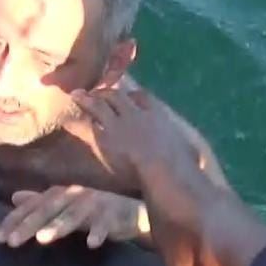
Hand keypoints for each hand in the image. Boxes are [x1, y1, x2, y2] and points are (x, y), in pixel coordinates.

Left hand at [0, 185, 148, 248]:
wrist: (128, 211)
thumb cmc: (91, 209)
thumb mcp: (64, 205)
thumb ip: (40, 202)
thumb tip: (14, 197)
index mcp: (59, 194)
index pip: (32, 206)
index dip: (15, 220)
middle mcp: (73, 195)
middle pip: (48, 210)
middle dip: (29, 225)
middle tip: (13, 241)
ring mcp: (93, 204)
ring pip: (73, 216)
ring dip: (59, 226)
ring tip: (44, 239)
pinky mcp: (111, 215)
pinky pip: (104, 225)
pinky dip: (98, 233)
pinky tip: (91, 244)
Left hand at [73, 88, 224, 189]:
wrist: (165, 172)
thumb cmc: (183, 167)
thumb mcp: (189, 152)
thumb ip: (188, 150)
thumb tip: (194, 157)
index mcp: (159, 115)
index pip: (143, 98)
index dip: (134, 97)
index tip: (129, 97)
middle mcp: (138, 114)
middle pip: (119, 96)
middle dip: (108, 93)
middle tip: (98, 92)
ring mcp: (121, 123)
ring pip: (102, 103)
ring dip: (89, 99)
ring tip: (77, 95)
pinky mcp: (107, 136)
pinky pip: (91, 123)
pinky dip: (81, 118)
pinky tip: (71, 117)